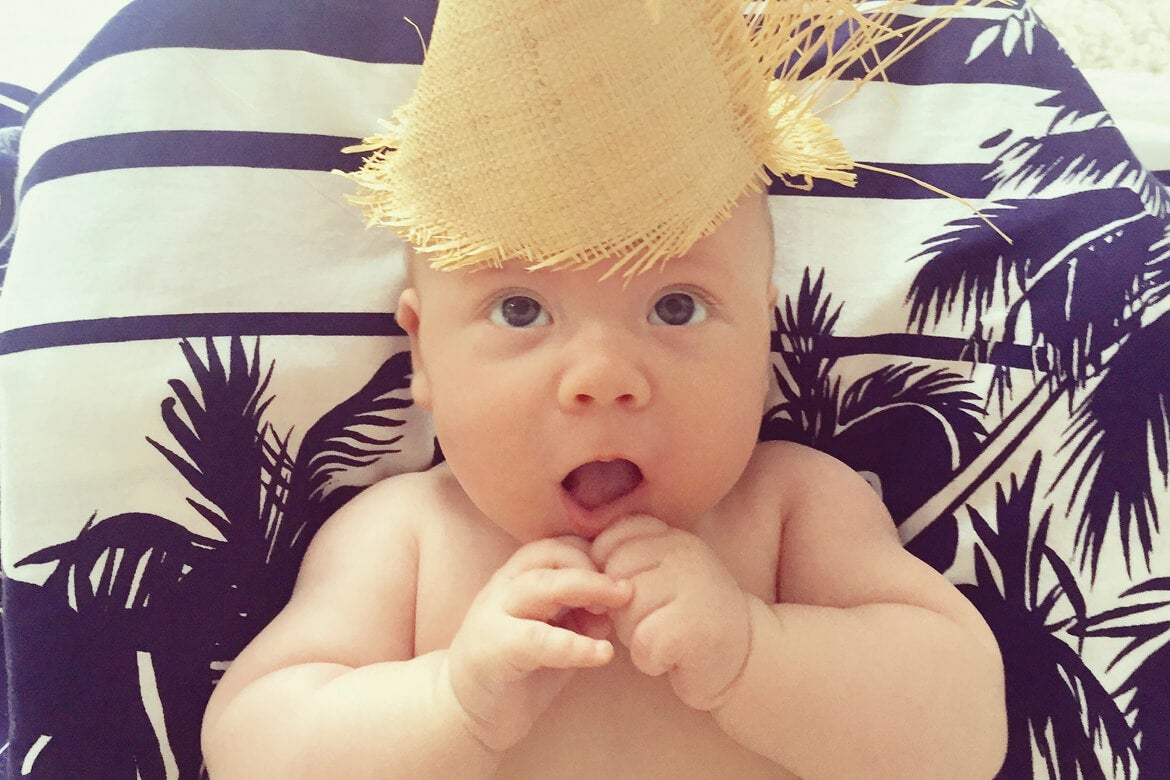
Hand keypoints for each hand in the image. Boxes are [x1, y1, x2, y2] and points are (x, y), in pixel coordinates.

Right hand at [443, 536, 632, 751]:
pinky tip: (603, 653)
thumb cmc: (518, 670)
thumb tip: (615, 610)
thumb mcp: (557, 637)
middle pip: (550, 556)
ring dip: (587, 589)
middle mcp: (504, 587)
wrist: (466, 711)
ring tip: (619, 604)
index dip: (591, 553)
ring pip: (541, 586)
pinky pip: (538, 639)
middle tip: (628, 589)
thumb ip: (582, 619)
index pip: (557, 545)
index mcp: (518, 577)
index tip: (621, 574)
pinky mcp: (493, 650)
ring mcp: (494, 615)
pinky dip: (575, 645)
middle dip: (594, 566)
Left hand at [591, 515, 751, 710]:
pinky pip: (643, 644)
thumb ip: (629, 557)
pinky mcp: (694, 627)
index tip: (628, 592)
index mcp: (673, 537)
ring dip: (635, 636)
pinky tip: (674, 657)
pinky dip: (651, 660)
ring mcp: (693, 587)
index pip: (613, 538)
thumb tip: (579, 560)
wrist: (745, 658)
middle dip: (619, 608)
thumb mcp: (663, 573)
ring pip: (626, 612)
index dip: (607, 569)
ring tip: (666, 636)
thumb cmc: (689, 616)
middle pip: (613, 576)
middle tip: (651, 619)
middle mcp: (685, 554)